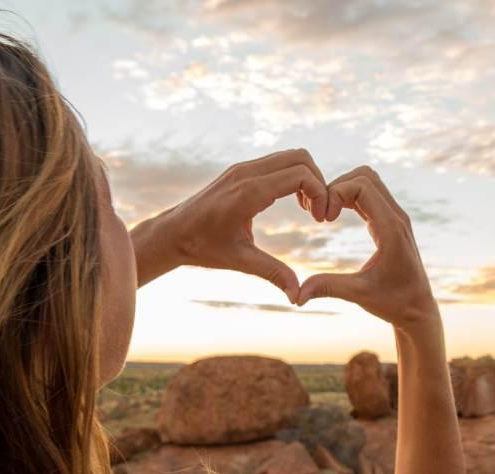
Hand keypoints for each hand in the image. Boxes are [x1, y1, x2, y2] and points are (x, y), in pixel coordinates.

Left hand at [131, 149, 330, 296]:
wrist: (172, 233)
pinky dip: (293, 176)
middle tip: (319, 213)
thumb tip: (297, 296)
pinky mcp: (240, 170)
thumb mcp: (240, 261)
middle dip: (318, 182)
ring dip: (306, 178)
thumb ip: (272, 273)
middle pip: (300, 158)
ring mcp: (242, 168)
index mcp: (248, 192)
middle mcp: (246, 173)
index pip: (300, 175)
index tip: (321, 219)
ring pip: (290, 156)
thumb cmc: (202, 247)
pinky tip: (294, 202)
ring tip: (308, 209)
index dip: (320, 194)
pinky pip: (277, 162)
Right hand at [292, 166, 437, 329]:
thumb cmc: (393, 303)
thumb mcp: (359, 295)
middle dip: (337, 186)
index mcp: (391, 229)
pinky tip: (335, 216)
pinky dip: (350, 197)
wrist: (418, 310)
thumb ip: (328, 288)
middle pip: (365, 176)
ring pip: (369, 181)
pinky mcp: (392, 222)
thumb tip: (296, 295)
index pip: (362, 186)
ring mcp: (397, 217)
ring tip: (326, 214)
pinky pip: (371, 194)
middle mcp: (397, 217)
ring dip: (344, 189)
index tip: (322, 220)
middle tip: (321, 213)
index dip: (336, 193)